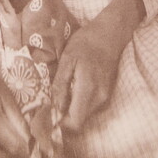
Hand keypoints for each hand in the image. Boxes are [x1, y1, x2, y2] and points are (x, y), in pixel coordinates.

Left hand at [52, 0, 144, 131]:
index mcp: (89, 90)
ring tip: (59, 95)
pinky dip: (79, 104)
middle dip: (63, 118)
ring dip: (71, 110)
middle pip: (79, 121)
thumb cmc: (86, 42)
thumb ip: (60, 85)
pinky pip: (90, 107)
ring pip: (85, 115)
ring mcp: (105, 97)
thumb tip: (53, 108)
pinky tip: (71, 89)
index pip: (75, 123)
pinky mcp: (107, 93)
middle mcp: (100, 98)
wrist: (110, 33)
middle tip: (49, 106)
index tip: (47, 116)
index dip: (60, 124)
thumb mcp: (68, 59)